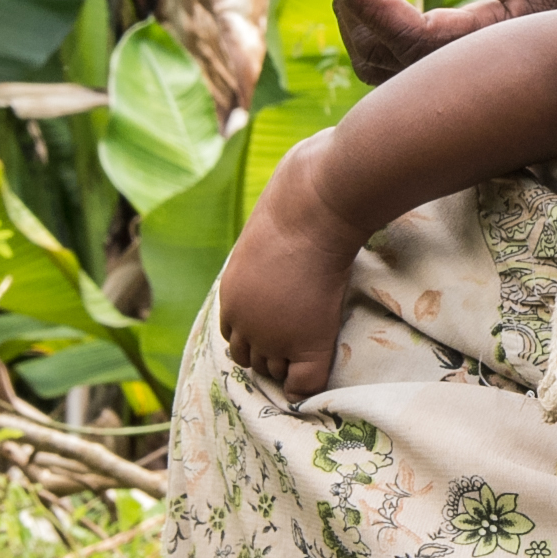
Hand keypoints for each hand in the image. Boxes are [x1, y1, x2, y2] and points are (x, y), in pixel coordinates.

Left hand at [215, 137, 366, 395]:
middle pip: (249, 360)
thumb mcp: (278, 213)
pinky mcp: (304, 341)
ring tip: (314, 360)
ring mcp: (271, 332)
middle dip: (272, 357)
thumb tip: (305, 167)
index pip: (234, 335)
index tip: (283, 332)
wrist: (320, 198)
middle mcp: (243, 317)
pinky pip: (304, 385)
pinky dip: (309, 389)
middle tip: (301, 348)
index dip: (259, 337)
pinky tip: (325, 371)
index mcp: (232, 290)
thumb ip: (280, 224)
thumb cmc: (302, 191)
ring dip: (291, 370)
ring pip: (275, 373)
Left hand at [325, 0, 556, 84]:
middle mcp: (487, 84)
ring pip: (390, 71)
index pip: (415, 42)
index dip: (368, 4)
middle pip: (388, 63)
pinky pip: (406, 68)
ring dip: (360, 16)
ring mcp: (476, 88)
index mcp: (508, 53)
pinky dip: (382, 27)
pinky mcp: (470, 79)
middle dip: (352, 2)